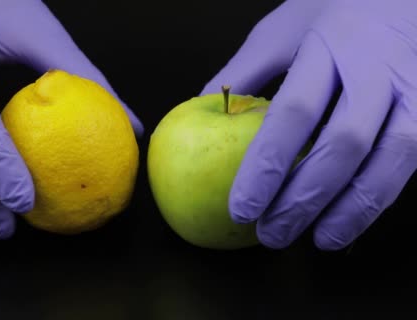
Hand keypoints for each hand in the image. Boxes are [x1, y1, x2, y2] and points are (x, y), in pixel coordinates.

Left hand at [201, 0, 416, 249]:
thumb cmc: (338, 8)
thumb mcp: (285, 26)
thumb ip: (248, 69)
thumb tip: (205, 105)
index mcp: (328, 44)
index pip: (293, 113)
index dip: (267, 167)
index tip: (242, 208)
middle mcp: (376, 67)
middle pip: (342, 144)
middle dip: (305, 199)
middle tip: (273, 234)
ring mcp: (415, 86)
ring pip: (389, 158)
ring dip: (353, 209)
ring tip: (319, 240)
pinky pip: (410, 161)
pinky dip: (381, 196)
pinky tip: (354, 217)